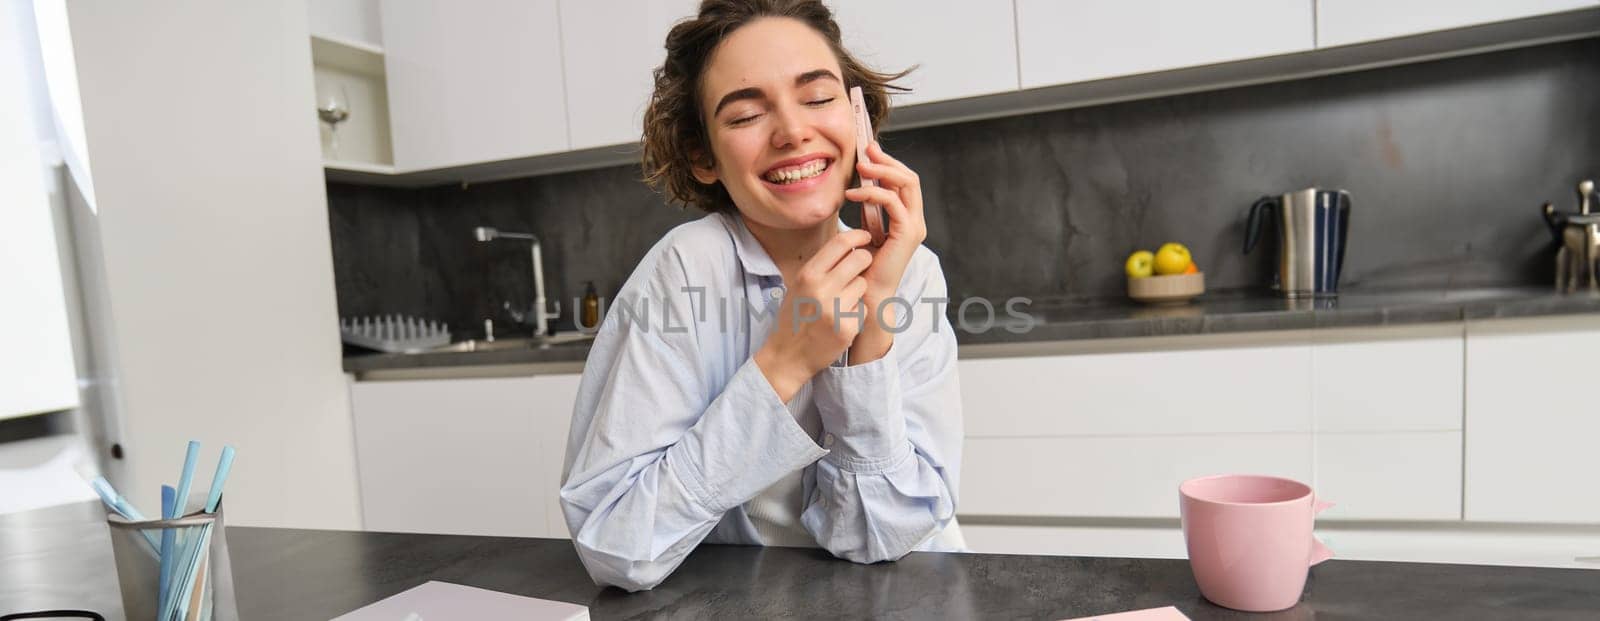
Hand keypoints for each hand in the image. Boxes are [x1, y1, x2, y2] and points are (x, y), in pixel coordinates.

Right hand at [754, 229, 873, 401]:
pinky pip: (863, 309)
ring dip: (858, 291)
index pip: (840, 242)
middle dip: (864, 260)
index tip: (866, 236)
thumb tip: (847, 243)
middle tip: (860, 268)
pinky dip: (856, 314)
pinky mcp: (847, 328)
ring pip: (863, 284)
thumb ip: (820, 266)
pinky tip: (841, 321)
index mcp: (808, 274)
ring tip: (842, 303)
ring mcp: (835, 309)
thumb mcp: (799, 286)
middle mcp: (821, 289)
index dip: (858, 235)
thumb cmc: (794, 317)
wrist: (787, 355)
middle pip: (859, 258)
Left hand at [843, 141, 926, 362]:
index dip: (888, 164)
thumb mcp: (864, 231)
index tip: (868, 151)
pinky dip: (873, 192)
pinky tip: (853, 194)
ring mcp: (913, 226)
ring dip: (882, 171)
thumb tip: (861, 188)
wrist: (865, 295)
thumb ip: (869, 210)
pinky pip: (892, 201)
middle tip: (866, 150)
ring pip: (906, 184)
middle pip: (909, 177)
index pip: (904, 182)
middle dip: (887, 161)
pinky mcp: (906, 233)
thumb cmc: (861, 267)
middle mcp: (914, 220)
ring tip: (859, 169)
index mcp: (906, 219)